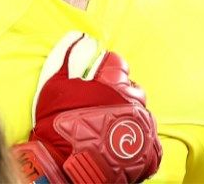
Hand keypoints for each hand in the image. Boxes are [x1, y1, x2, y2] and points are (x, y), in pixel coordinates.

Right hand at [12, 34, 161, 183]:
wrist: (66, 167)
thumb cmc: (57, 124)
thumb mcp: (55, 85)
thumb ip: (68, 57)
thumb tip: (78, 36)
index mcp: (112, 81)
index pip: (117, 63)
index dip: (105, 69)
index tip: (97, 77)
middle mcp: (132, 100)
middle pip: (131, 87)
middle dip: (118, 91)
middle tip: (100, 103)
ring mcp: (142, 124)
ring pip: (140, 111)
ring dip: (127, 113)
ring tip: (110, 123)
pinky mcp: (148, 148)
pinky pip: (147, 135)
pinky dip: (136, 135)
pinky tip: (119, 139)